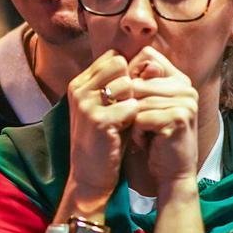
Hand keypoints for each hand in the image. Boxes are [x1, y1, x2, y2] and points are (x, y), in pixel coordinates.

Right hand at [60, 51, 139, 217]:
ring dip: (135, 100)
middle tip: (133, 104)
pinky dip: (136, 118)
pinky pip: (131, 106)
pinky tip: (130, 131)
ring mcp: (86, 104)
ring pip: (127, 83)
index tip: (134, 91)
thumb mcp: (110, 108)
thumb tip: (154, 64)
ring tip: (130, 119)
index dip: (129, 71)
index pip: (113, 57)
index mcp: (79, 84)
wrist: (90, 176)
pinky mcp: (98, 120)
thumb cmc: (105, 140)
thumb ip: (124, 86)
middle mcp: (79, 89)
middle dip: (133, 81)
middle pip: (119, 63)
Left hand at [127, 47, 198, 188]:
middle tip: (137, 124)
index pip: (146, 56)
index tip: (128, 99)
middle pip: (136, 81)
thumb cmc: (152, 138)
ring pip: (136, 101)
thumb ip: (137, 83)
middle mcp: (185, 87)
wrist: (170, 172)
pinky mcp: (178, 118)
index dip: (128, 75)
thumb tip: (116, 60)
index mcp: (178, 79)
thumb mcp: (143, 107)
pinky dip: (136, 133)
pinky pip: (140, 117)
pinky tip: (145, 142)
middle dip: (127, 105)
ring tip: (141, 134)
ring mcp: (185, 101)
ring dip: (131, 121)